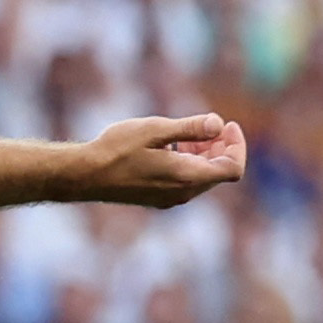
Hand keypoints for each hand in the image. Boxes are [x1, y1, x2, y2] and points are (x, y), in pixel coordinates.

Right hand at [81, 112, 247, 207]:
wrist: (85, 175)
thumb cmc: (117, 149)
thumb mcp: (155, 130)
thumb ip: (190, 128)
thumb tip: (219, 123)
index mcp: (188, 177)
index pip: (233, 168)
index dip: (237, 145)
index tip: (228, 125)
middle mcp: (184, 193)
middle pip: (219, 171)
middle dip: (221, 146)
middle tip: (211, 123)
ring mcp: (171, 198)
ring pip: (202, 176)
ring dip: (204, 153)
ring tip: (189, 132)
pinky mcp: (159, 197)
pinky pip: (186, 180)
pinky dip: (189, 161)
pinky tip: (171, 145)